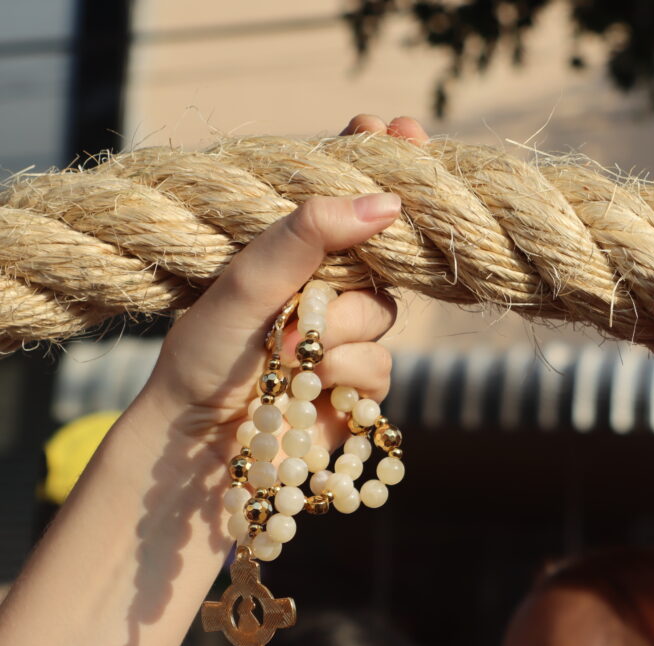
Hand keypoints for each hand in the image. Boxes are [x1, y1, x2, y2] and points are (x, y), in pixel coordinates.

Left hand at [144, 114, 430, 462]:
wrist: (199, 453)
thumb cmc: (204, 358)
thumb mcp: (242, 283)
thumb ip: (306, 237)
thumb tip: (385, 202)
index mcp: (287, 247)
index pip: (340, 188)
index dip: (375, 158)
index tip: (400, 131)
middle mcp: (321, 283)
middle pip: (381, 247)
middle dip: (379, 249)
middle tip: (390, 216)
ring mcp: (343, 333)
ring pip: (383, 311)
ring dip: (340, 331)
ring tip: (287, 353)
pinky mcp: (359, 383)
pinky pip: (382, 364)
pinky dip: (347, 376)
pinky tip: (313, 388)